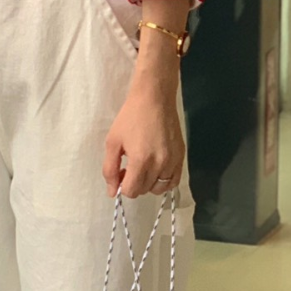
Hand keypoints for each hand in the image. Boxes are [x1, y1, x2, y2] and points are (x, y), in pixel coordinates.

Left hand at [103, 72, 184, 199]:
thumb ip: (110, 169)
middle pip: (144, 190)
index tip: (120, 171)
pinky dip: (163, 181)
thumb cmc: (130, 117)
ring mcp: (173, 161)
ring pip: (159, 188)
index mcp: (141, 160)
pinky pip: (173, 181)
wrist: (154, 99)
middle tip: (129, 166)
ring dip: (148, 183)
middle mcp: (160, 165)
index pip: (132, 190)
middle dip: (133, 183)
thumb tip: (112, 192)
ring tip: (143, 167)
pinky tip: (156, 170)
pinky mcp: (181, 156)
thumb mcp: (113, 142)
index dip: (122, 185)